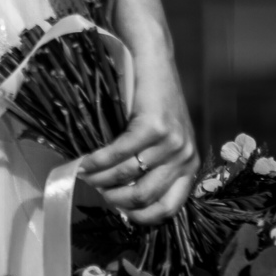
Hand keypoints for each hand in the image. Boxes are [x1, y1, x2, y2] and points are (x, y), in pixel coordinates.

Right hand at [76, 47, 197, 224]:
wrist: (153, 57)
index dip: (141, 217)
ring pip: (129, 175)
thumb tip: (121, 196)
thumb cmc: (153, 98)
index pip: (169, 207)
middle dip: (116, 199)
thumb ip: (152, 166)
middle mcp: (186, 156)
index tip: (119, 213)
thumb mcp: (163, 139)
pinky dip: (98, 161)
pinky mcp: (154, 126)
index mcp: (190, 165)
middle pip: (145, 196)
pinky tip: (85, 161)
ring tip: (85, 173)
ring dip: (101, 179)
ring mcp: (172, 142)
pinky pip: (119, 153)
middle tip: (95, 190)